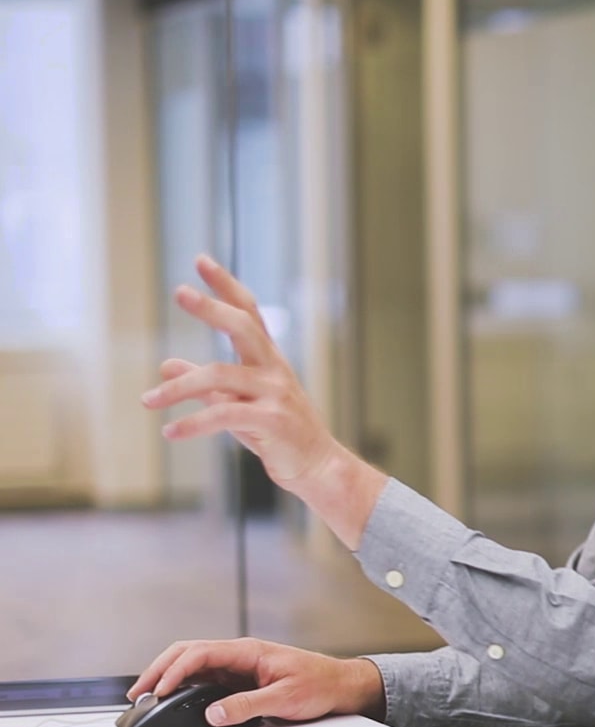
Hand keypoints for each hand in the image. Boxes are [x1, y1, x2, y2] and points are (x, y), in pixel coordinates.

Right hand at [129, 638, 386, 726]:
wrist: (341, 686)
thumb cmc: (320, 684)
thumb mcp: (284, 698)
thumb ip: (247, 706)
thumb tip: (214, 714)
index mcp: (247, 651)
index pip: (199, 653)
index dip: (174, 670)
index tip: (159, 689)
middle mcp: (238, 655)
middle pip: (187, 654)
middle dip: (159, 671)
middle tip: (139, 694)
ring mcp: (237, 666)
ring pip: (193, 666)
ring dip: (168, 678)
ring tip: (148, 697)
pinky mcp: (239, 679)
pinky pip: (205, 679)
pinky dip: (184, 686)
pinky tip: (172, 699)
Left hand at [144, 255, 385, 547]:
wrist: (315, 466)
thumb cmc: (276, 432)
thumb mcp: (237, 403)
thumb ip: (204, 384)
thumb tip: (166, 364)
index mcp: (267, 360)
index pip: (248, 313)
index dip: (226, 286)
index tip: (201, 260)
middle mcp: (274, 370)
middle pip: (243, 327)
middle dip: (212, 307)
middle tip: (179, 291)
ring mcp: (275, 393)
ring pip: (220, 376)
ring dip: (177, 389)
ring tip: (147, 401)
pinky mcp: (271, 420)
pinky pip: (224, 414)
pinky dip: (193, 424)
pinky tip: (170, 432)